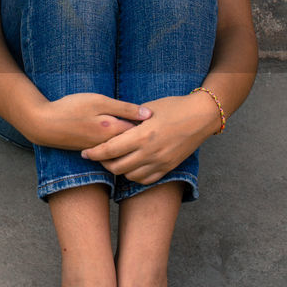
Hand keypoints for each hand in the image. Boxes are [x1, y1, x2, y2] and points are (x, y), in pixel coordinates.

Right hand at [26, 92, 152, 150]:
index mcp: (114, 131)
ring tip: (148, 136)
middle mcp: (110, 144)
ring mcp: (101, 149)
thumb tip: (149, 114)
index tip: (165, 119)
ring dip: (136, 144)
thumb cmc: (70, 108)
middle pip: (136, 144)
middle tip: (162, 129)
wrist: (44, 125)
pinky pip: (113, 150)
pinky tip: (125, 138)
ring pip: (125, 149)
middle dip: (149, 138)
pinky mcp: (92, 150)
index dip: (154, 127)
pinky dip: (122, 145)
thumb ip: (124, 108)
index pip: (142, 132)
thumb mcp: (98, 101)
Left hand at [78, 93, 219, 185]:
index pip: (111, 149)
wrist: (201, 117)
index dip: (94, 153)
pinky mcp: (169, 167)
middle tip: (97, 156)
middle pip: (117, 167)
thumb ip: (130, 119)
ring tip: (113, 160)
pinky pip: (146, 179)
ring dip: (119, 170)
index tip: (85, 152)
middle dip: (103, 163)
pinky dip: (134, 176)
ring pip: (130, 176)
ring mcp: (160, 162)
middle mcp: (150, 152)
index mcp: (143, 135)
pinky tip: (130, 167)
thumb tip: (111, 122)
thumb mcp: (149, 108)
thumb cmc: (174, 107)